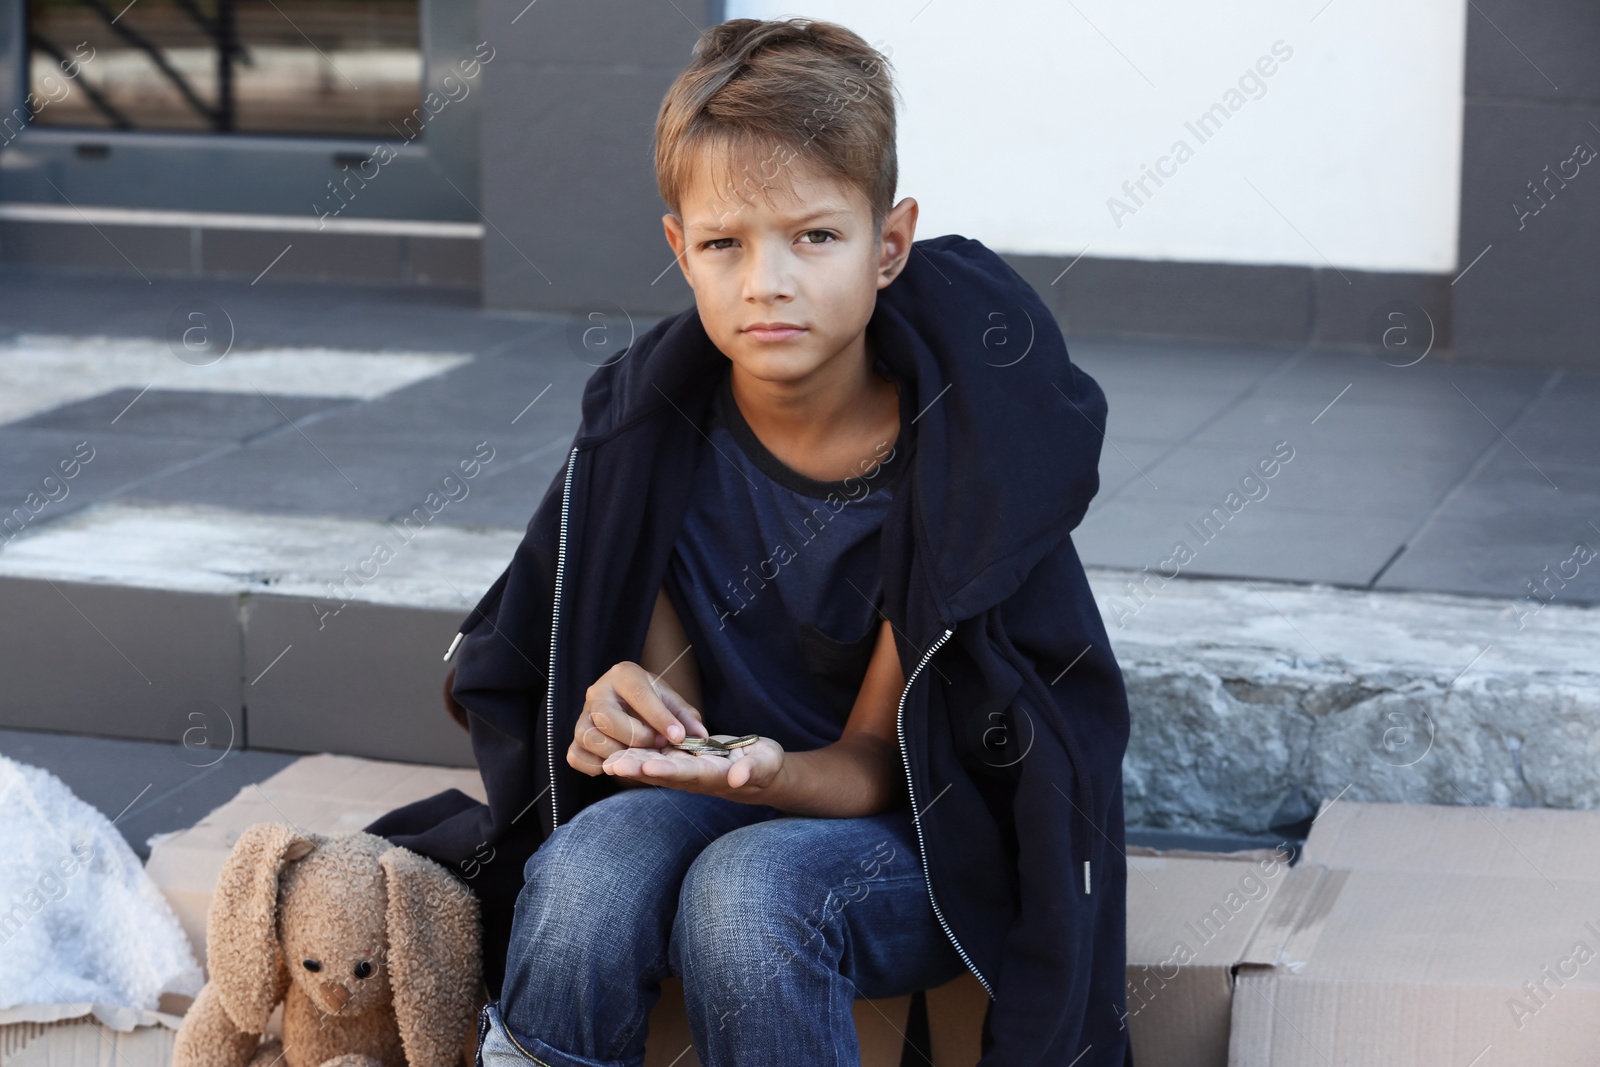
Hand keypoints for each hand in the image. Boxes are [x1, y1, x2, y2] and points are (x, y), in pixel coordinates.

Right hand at [567, 661, 706, 776]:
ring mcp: (582, 716)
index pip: (638, 695)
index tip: (678, 736)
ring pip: (590, 738)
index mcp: (623, 675)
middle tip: (658, 745)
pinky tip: (617, 763)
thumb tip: (699, 735)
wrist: (627, 704)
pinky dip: (595, 765)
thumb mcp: (671, 702)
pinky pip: (575, 756)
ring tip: (637, 756)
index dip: (659, 718)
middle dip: (637, 737)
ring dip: (617, 753)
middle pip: (608, 718)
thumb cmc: (652, 701)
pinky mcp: (574, 739)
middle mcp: (597, 692)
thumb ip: (686, 717)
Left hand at [601, 735, 785, 800]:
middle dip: (639, 770)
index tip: (648, 768)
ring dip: (633, 764)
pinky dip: (639, 756)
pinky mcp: (684, 761)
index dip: (669, 770)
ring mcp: (688, 770)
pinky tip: (618, 752)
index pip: (689, 773)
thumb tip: (738, 778)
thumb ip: (752, 770)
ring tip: (607, 761)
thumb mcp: (766, 765)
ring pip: (656, 767)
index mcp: (716, 776)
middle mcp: (696, 777)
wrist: (760, 772)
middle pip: (664, 773)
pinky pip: (658, 759)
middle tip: (613, 765)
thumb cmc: (766, 767)